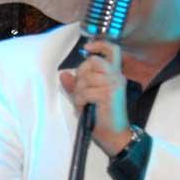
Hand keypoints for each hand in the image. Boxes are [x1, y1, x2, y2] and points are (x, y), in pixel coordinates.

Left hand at [59, 40, 132, 156]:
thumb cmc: (101, 117)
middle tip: (81, 90)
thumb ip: (75, 85)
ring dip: (79, 91)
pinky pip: (84, 91)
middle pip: (93, 62)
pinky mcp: (108, 94)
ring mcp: (114, 84)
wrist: (114, 135)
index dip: (100, 45)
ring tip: (83, 102)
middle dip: (81, 74)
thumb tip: (63, 74)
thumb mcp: (86, 98)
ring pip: (86, 78)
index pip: (113, 50)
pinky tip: (84, 107)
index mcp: (115, 74)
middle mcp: (117, 76)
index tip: (87, 47)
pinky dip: (79, 100)